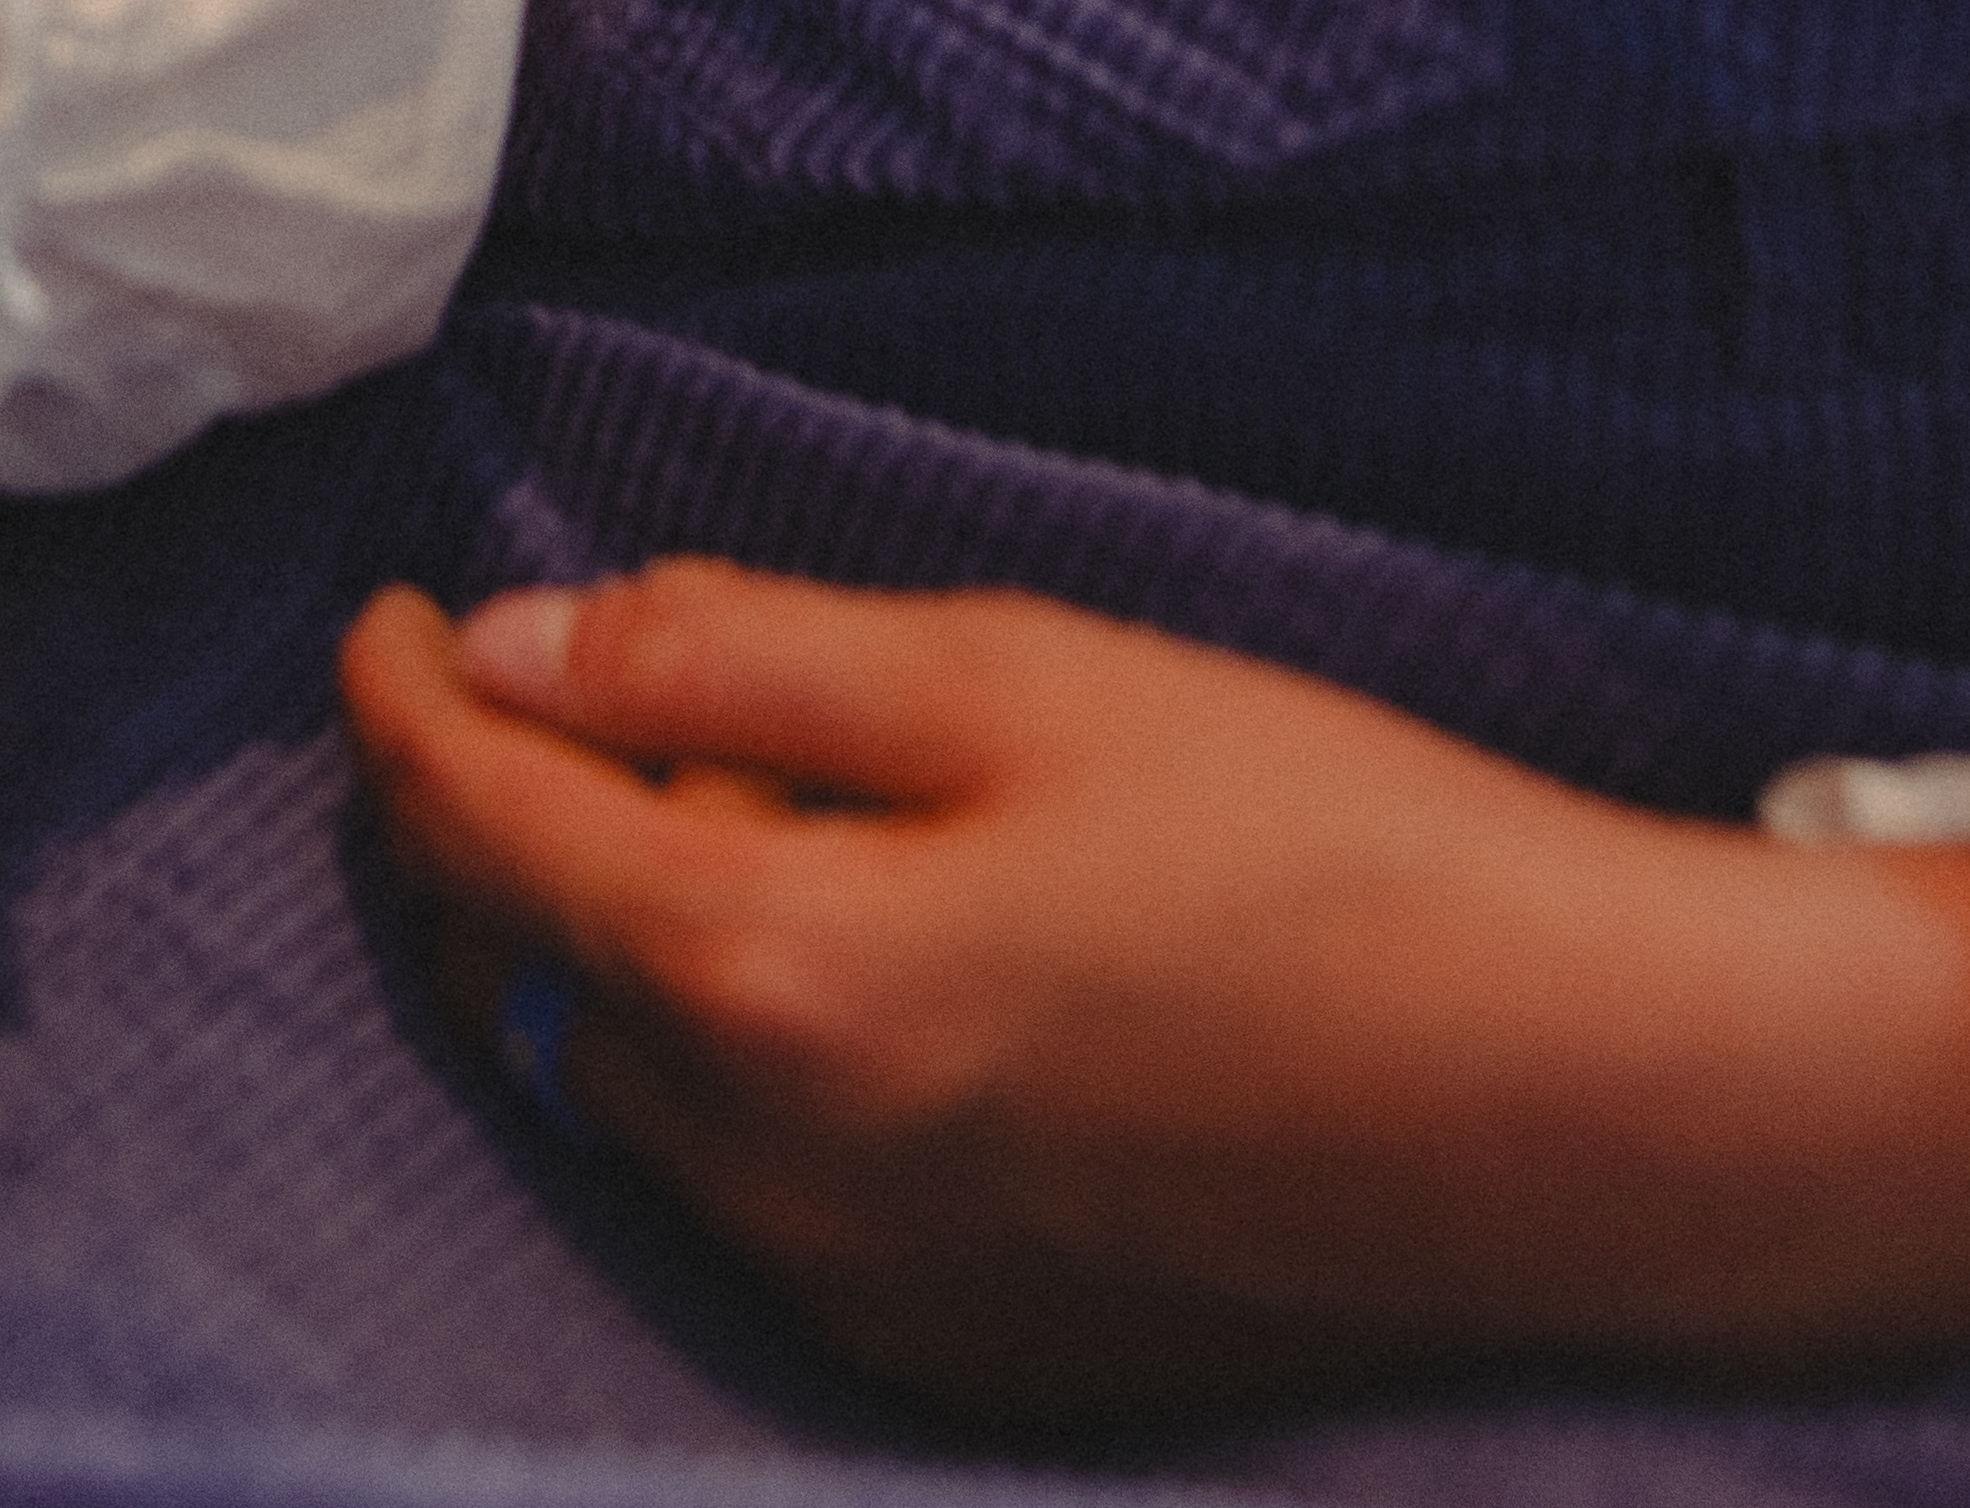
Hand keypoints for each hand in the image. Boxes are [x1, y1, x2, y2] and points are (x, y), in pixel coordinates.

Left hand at [339, 562, 1969, 1422]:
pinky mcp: (957, 1356)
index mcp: (778, 979)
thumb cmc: (1320, 843)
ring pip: (621, 1092)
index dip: (400, 704)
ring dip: (620, 949)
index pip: (476, 832)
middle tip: (599, 687)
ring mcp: (867, 1297)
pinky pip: (751, 1191)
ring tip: (777, 805)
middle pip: (519, 976)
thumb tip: (512, 647)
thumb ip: (730, 655)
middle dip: (499, 825)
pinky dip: (737, 1063)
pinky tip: (875, 958)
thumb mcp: (1014, 674)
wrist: (1582, 1107)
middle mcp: (781, 1177)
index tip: (388, 614)